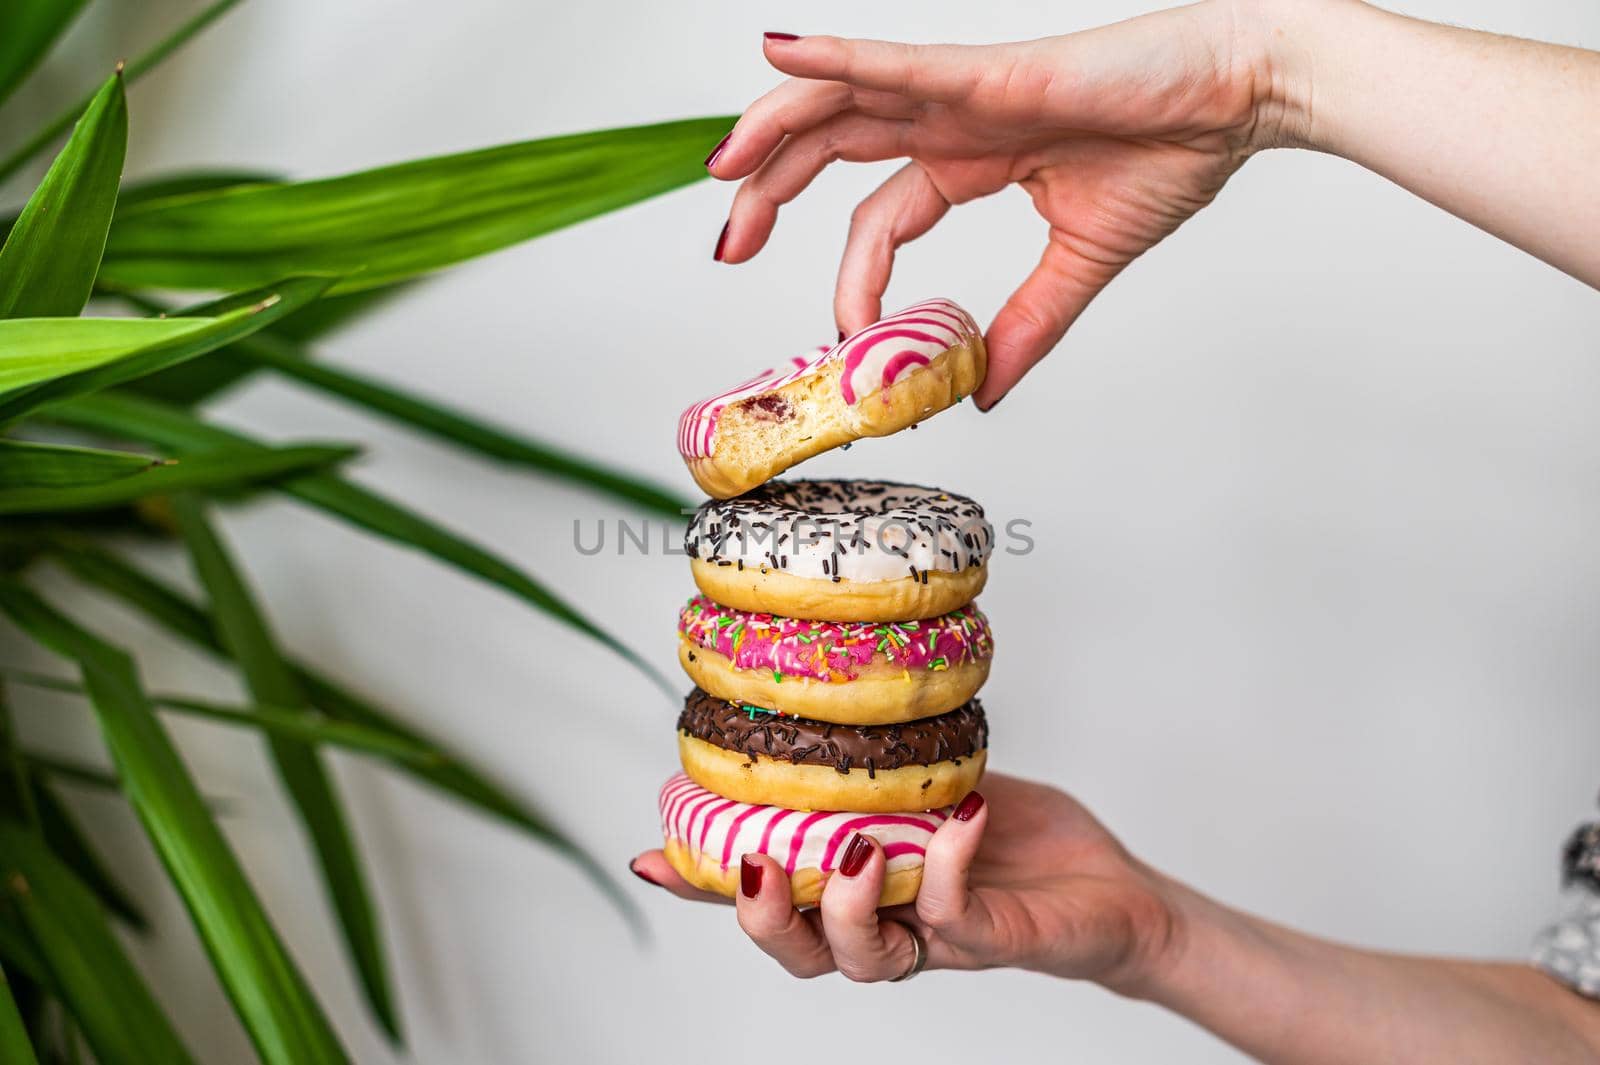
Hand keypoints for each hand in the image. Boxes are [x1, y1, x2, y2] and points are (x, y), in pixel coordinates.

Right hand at [631, 772, 1182, 989]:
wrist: (1114, 892)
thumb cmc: (1021, 843)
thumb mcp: (938, 791)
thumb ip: (881, 769)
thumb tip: (818, 714)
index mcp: (862, 891)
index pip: (774, 899)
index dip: (708, 888)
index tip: (653, 855)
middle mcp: (889, 927)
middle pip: (802, 953)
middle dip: (763, 918)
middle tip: (756, 869)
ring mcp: (939, 940)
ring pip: (863, 958)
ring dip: (845, 909)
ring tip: (855, 852)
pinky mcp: (995, 941)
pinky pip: (955, 916)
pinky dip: (947, 868)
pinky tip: (956, 822)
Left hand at [707, 1, 1297, 407]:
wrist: (1242, 96)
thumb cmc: (1176, 151)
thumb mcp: (1080, 261)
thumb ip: (1027, 324)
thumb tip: (986, 390)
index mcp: (973, 158)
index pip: (882, 216)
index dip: (854, 276)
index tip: (847, 338)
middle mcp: (955, 120)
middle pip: (834, 146)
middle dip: (771, 190)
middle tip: (726, 243)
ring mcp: (965, 89)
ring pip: (843, 100)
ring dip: (774, 128)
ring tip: (722, 167)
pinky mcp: (989, 71)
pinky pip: (895, 63)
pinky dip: (836, 60)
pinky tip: (780, 57)